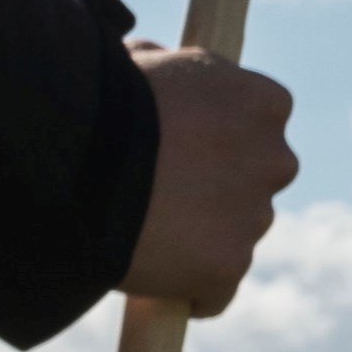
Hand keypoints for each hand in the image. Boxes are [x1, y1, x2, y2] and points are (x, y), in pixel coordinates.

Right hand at [119, 45, 297, 316]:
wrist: (78, 165)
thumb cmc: (101, 103)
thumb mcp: (137, 62)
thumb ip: (164, 65)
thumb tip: (153, 60)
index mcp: (262, 102)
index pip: (262, 119)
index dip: (222, 133)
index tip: (187, 143)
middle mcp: (273, 158)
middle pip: (258, 177)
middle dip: (224, 186)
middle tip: (167, 194)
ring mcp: (253, 217)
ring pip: (236, 233)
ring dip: (205, 237)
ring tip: (145, 234)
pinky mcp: (227, 267)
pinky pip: (215, 290)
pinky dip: (191, 291)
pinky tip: (152, 278)